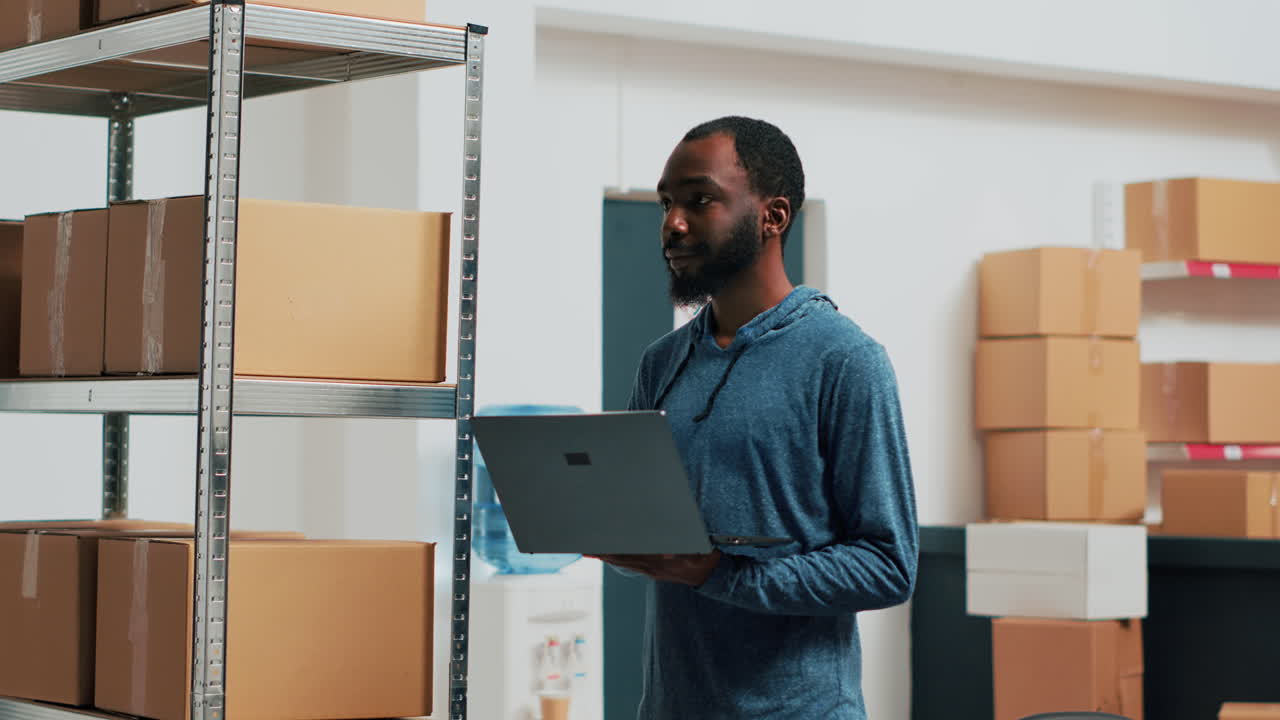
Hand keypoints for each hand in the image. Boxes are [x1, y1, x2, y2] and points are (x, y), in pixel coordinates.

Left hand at [588, 550, 722, 586]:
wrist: (712, 574)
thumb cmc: (705, 556)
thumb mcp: (698, 552)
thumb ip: (684, 552)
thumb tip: (669, 553)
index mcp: (659, 562)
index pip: (630, 555)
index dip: (612, 551)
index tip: (597, 547)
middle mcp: (652, 567)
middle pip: (622, 559)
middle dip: (603, 553)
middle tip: (585, 548)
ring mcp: (652, 570)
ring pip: (624, 562)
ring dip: (607, 557)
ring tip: (591, 551)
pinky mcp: (654, 571)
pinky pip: (632, 565)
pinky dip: (618, 560)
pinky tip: (611, 556)